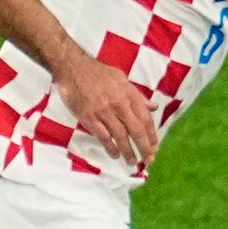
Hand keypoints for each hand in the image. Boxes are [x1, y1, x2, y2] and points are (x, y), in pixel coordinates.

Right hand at [57, 53, 161, 173]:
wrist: (72, 66)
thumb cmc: (98, 72)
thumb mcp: (122, 79)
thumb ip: (138, 96)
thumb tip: (153, 107)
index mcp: (129, 95)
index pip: (146, 119)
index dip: (152, 136)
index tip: (155, 147)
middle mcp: (119, 104)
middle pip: (136, 131)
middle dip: (144, 148)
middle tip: (148, 160)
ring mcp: (103, 111)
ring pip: (120, 136)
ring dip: (128, 152)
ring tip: (131, 162)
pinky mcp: (88, 116)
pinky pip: (102, 135)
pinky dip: (109, 147)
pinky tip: (114, 154)